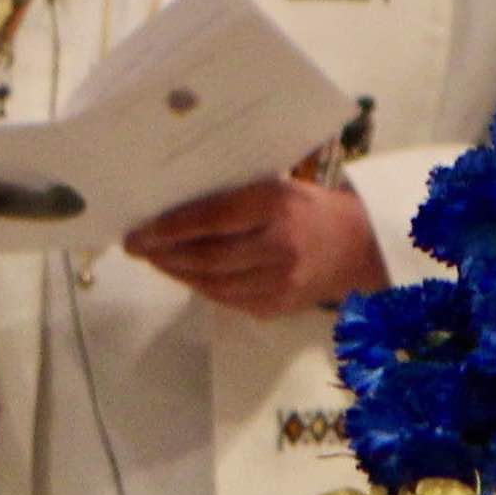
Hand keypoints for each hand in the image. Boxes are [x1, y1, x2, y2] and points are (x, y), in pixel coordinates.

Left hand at [123, 176, 386, 317]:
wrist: (359, 248)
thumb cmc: (308, 209)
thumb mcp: (277, 187)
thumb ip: (233, 195)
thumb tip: (172, 202)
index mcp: (277, 206)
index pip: (212, 218)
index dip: (170, 228)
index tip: (139, 230)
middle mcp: (279, 246)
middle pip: (207, 256)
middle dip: (164, 254)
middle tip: (136, 247)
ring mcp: (279, 282)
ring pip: (211, 283)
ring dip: (176, 272)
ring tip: (155, 259)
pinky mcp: (277, 306)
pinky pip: (226, 300)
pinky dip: (200, 286)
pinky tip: (185, 273)